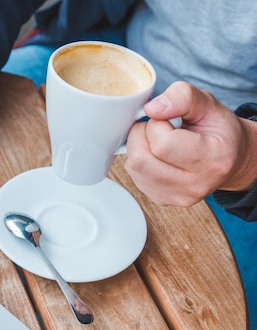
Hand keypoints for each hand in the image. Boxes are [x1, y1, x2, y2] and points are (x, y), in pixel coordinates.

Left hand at [125, 81, 256, 206]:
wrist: (229, 158)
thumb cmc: (218, 131)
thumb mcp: (208, 104)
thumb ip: (183, 97)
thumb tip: (152, 108)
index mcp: (212, 160)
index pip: (162, 144)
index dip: (156, 124)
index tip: (168, 119)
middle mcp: (194, 185)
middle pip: (141, 160)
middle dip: (141, 135)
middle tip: (158, 128)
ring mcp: (177, 196)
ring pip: (134, 168)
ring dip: (137, 147)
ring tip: (158, 140)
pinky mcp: (162, 199)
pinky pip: (134, 177)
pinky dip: (138, 160)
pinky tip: (156, 154)